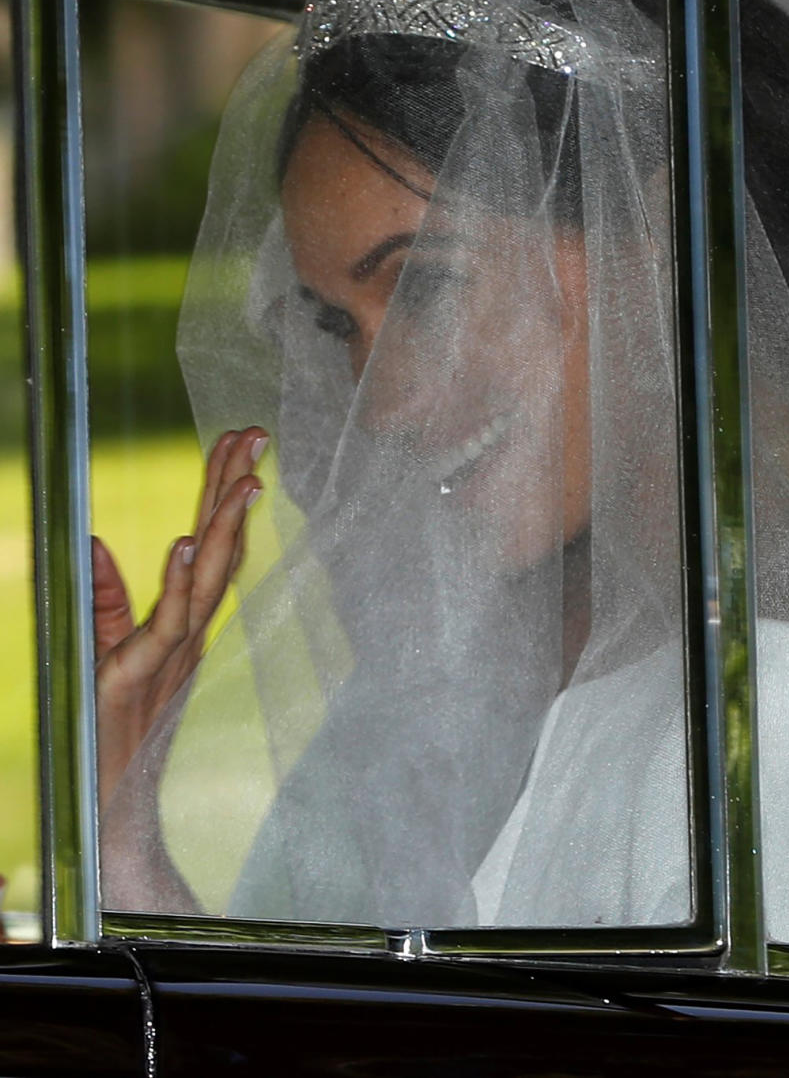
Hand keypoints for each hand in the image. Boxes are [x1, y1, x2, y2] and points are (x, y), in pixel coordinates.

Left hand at [94, 426, 266, 812]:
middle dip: (234, 488)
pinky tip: (187, 542)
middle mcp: (189, 627)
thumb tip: (94, 538)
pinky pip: (169, 621)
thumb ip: (104, 593)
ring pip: (210, 579)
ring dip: (226, 526)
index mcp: (184, 617)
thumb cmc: (108, 721)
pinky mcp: (144, 671)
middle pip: (220, 546)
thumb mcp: (103, 643)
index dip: (223, 490)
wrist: (111, 796)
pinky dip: (179, 581)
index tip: (239, 438)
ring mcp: (173, 649)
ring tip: (242, 478)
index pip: (210, 541)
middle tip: (255, 433)